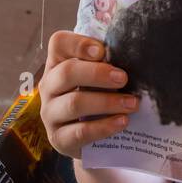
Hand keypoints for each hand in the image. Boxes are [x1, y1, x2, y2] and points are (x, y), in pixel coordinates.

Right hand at [39, 31, 138, 159]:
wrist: (90, 137)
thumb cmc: (98, 95)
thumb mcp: (100, 75)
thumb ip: (108, 62)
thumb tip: (131, 53)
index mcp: (58, 63)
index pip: (59, 43)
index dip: (79, 44)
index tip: (102, 51)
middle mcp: (49, 86)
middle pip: (67, 72)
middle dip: (98, 74)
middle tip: (123, 78)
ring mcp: (50, 113)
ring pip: (74, 103)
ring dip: (107, 102)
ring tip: (132, 103)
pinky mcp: (58, 139)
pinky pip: (80, 132)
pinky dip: (104, 127)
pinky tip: (122, 122)